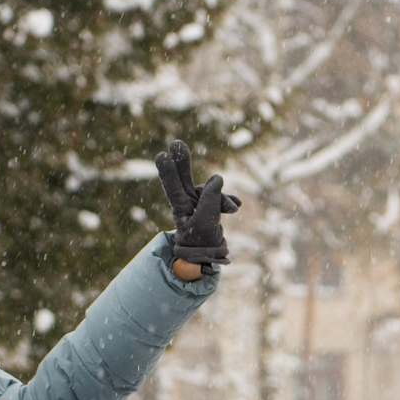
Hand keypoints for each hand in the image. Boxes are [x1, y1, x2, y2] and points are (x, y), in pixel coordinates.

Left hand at [156, 139, 238, 270]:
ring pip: (209, 190)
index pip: (173, 189)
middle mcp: (186, 203)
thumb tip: (217, 177)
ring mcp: (197, 203)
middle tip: (175, 142)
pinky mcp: (209, 205)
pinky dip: (228, 201)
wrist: (208, 257)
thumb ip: (212, 200)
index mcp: (181, 210)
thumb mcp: (207, 224)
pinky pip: (220, 197)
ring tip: (234, 208)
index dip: (168, 173)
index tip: (162, 155)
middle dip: (182, 162)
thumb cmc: (202, 244)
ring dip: (222, 197)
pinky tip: (236, 206)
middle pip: (184, 180)